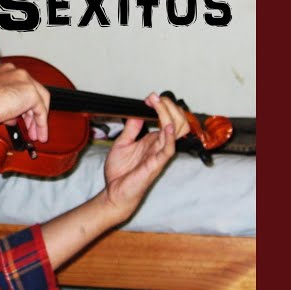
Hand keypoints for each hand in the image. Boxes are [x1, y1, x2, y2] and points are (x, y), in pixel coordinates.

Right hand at [0, 63, 50, 141]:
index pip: (17, 85)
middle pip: (30, 91)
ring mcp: (23, 80)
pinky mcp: (30, 92)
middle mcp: (13, 72)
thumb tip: (8, 116)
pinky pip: (40, 110)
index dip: (19, 102)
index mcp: (0, 71)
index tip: (19, 115)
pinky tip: (39, 133)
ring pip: (38, 100)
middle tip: (29, 126)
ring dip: (37, 119)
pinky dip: (41, 124)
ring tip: (34, 133)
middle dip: (30, 111)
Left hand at [100, 92, 189, 216]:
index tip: (149, 98)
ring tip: (159, 105)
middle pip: (176, 122)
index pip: (165, 118)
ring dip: (169, 116)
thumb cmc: (120, 172)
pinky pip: (169, 150)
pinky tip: (167, 126)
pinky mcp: (156, 164)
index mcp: (152, 140)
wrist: (114, 191)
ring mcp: (159, 154)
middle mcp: (158, 145)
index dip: (160, 106)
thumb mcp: (122, 143)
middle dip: (168, 106)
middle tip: (156, 98)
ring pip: (176, 132)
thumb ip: (131, 129)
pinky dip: (170, 137)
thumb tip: (138, 112)